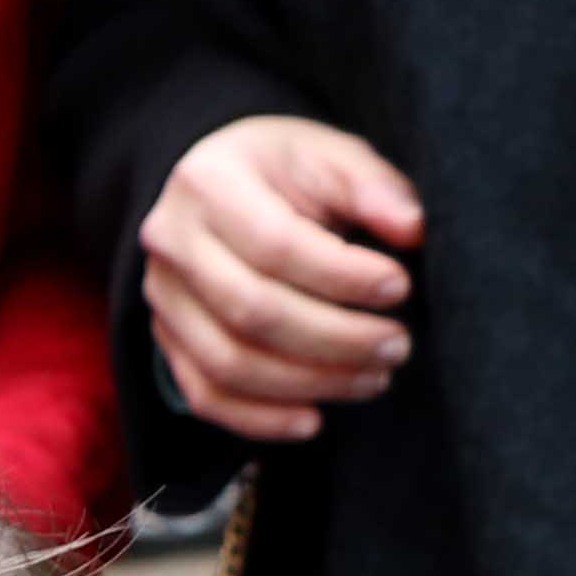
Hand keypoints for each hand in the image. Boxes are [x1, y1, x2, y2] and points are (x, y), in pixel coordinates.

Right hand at [142, 116, 424, 443]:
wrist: (219, 186)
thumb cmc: (284, 171)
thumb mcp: (329, 154)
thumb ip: (372, 187)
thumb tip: (413, 229)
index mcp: (208, 183)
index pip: (275, 245)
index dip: (342, 276)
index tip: (399, 287)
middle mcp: (171, 243)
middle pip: (251, 312)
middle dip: (335, 339)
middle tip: (398, 345)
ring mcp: (162, 299)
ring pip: (230, 363)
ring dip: (309, 383)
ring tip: (374, 378)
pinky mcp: (166, 341)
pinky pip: (205, 396)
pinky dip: (260, 420)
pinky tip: (314, 421)